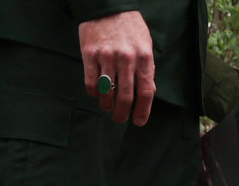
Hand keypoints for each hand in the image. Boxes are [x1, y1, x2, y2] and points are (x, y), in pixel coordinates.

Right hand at [78, 11, 155, 125]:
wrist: (107, 6)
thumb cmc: (130, 28)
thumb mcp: (146, 45)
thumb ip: (148, 69)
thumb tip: (149, 92)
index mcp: (144, 58)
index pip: (146, 92)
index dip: (143, 111)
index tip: (139, 121)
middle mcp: (126, 59)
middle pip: (126, 96)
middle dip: (123, 113)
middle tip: (120, 119)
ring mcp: (106, 56)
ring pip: (107, 92)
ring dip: (107, 105)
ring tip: (107, 107)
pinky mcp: (89, 54)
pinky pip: (91, 81)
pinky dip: (93, 92)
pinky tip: (96, 94)